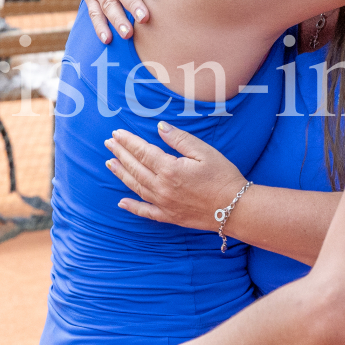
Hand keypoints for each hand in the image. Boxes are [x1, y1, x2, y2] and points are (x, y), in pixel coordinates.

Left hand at [105, 121, 246, 230]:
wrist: (235, 208)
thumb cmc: (223, 177)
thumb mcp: (205, 152)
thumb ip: (180, 139)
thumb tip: (160, 128)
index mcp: (170, 169)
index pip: (143, 151)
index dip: (128, 141)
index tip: (117, 133)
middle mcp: (162, 187)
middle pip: (135, 168)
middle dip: (120, 154)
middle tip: (108, 143)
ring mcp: (164, 204)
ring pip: (136, 187)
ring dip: (121, 174)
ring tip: (110, 163)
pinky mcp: (169, 217)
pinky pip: (146, 212)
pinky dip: (132, 207)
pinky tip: (122, 202)